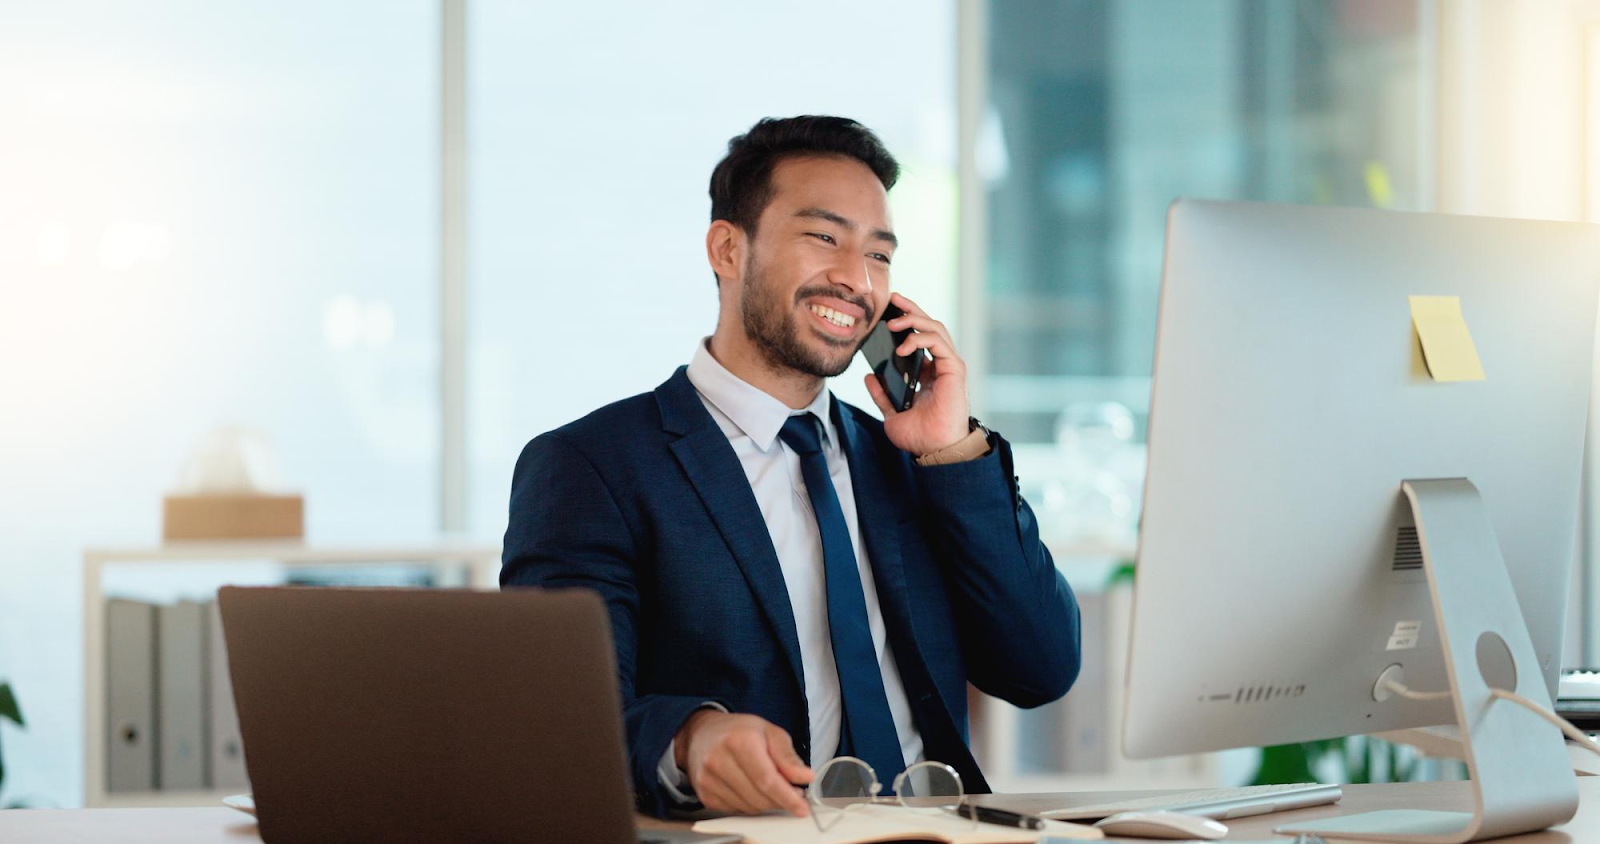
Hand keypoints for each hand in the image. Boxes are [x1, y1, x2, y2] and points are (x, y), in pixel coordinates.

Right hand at [676, 710, 813, 815]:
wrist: (701, 734)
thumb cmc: (739, 731)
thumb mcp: (770, 732)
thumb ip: (788, 757)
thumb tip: (805, 777)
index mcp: (739, 740)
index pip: (767, 780)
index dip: (787, 797)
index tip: (801, 807)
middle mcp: (719, 760)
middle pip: (759, 797)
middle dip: (779, 800)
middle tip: (790, 792)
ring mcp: (708, 780)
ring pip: (748, 808)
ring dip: (765, 803)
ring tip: (768, 786)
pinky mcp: (705, 794)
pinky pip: (736, 811)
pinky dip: (749, 804)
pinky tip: (750, 789)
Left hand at [863, 292, 970, 455]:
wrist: (935, 450)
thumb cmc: (920, 435)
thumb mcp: (892, 413)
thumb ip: (882, 395)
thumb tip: (869, 377)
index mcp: (928, 373)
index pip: (918, 337)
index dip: (905, 321)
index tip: (886, 313)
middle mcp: (940, 365)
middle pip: (928, 326)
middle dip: (910, 309)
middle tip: (892, 300)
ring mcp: (949, 365)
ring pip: (935, 328)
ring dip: (913, 319)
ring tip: (892, 322)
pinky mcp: (954, 368)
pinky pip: (938, 342)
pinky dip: (919, 338)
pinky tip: (902, 346)